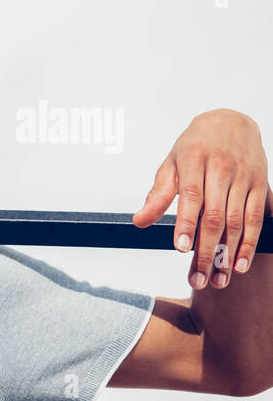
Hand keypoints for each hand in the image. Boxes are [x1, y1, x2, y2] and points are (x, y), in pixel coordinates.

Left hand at [134, 109, 269, 289]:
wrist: (231, 121)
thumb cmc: (194, 147)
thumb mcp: (170, 164)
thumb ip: (158, 194)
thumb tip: (139, 221)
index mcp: (194, 161)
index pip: (191, 196)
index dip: (186, 223)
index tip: (181, 248)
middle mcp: (222, 169)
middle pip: (215, 216)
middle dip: (207, 251)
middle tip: (198, 279)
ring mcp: (244, 177)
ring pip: (237, 221)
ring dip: (228, 254)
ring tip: (218, 279)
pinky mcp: (260, 184)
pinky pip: (256, 217)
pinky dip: (249, 242)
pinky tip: (240, 263)